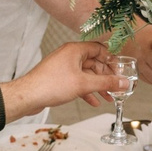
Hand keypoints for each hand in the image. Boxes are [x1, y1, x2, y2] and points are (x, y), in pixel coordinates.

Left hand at [4, 42, 123, 117]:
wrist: (28, 96)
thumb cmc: (50, 85)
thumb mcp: (84, 84)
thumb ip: (106, 83)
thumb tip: (124, 83)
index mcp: (75, 50)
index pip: (99, 49)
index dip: (111, 60)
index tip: (120, 70)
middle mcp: (69, 56)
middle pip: (94, 63)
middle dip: (106, 76)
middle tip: (116, 86)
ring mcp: (63, 67)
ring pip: (86, 74)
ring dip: (97, 86)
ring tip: (108, 97)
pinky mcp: (58, 78)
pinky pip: (77, 82)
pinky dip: (86, 91)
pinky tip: (92, 101)